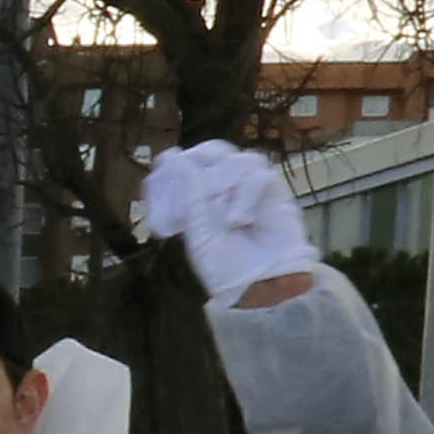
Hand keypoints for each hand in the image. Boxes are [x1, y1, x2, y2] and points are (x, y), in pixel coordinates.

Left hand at [139, 141, 319, 303]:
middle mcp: (225, 186)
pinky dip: (245, 197)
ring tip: (223, 219)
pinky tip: (238, 221)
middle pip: (214, 150)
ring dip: (224, 185)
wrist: (260, 283)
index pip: (186, 164)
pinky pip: (258, 177)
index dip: (173, 166)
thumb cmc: (225, 263)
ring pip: (237, 160)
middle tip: (197, 191)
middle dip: (200, 162)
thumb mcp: (198, 230)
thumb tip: (170, 155)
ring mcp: (251, 186)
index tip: (157, 178)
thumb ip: (189, 194)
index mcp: (200, 196)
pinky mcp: (276, 191)